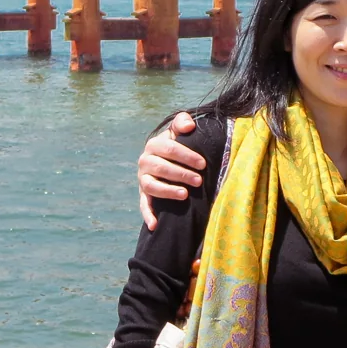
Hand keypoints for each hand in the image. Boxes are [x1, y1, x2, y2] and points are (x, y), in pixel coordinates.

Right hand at [137, 112, 202, 229]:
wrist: (165, 159)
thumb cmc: (177, 145)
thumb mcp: (178, 131)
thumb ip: (182, 122)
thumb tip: (189, 126)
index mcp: (154, 145)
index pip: (169, 149)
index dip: (187, 156)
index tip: (203, 164)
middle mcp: (145, 161)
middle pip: (161, 168)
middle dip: (181, 174)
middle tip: (199, 181)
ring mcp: (143, 179)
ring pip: (152, 186)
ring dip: (167, 191)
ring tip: (185, 195)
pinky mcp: (143, 194)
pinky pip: (143, 205)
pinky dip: (147, 215)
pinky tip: (155, 225)